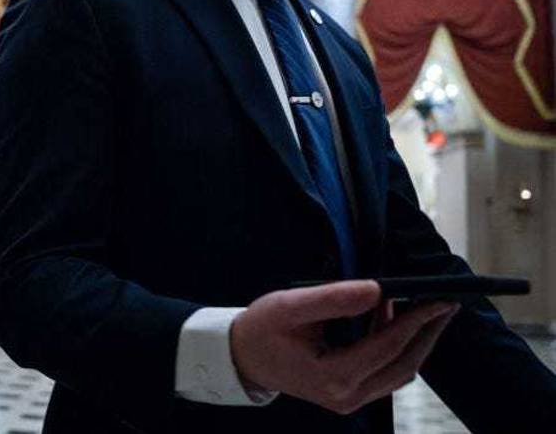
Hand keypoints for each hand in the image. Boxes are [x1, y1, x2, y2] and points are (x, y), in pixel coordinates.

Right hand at [230, 280, 457, 414]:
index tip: (440, 298)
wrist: (242, 357)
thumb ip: (332, 298)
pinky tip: (395, 318)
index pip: (387, 346)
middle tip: (447, 302)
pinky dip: (398, 346)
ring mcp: (350, 399)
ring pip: (400, 371)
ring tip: (427, 306)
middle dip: (428, 332)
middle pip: (404, 364)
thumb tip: (377, 289)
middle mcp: (347, 396)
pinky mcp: (351, 394)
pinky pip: (386, 371)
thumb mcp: (290, 306)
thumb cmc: (261, 329)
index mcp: (333, 377)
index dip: (416, 321)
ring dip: (416, 340)